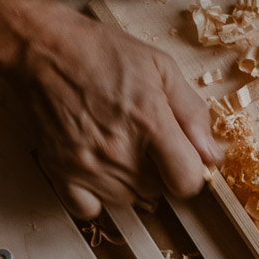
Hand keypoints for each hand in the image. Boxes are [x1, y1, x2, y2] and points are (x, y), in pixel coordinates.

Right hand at [0, 0, 220, 219]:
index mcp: (149, 122)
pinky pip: (89, 209)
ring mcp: (87, 165)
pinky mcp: (60, 172)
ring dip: (131, 182)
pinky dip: (97, 197)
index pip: (186, 182)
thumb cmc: (103, 53)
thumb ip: (193, 113)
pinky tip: (98, 168)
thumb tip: (213, 155)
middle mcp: (119, 151)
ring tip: (119, 146)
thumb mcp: (161, 67)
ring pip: (127, 200)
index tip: (182, 159)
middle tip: (144, 140)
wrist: (44, 49)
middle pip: (158, 191)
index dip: (190, 173)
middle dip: (159, 170)